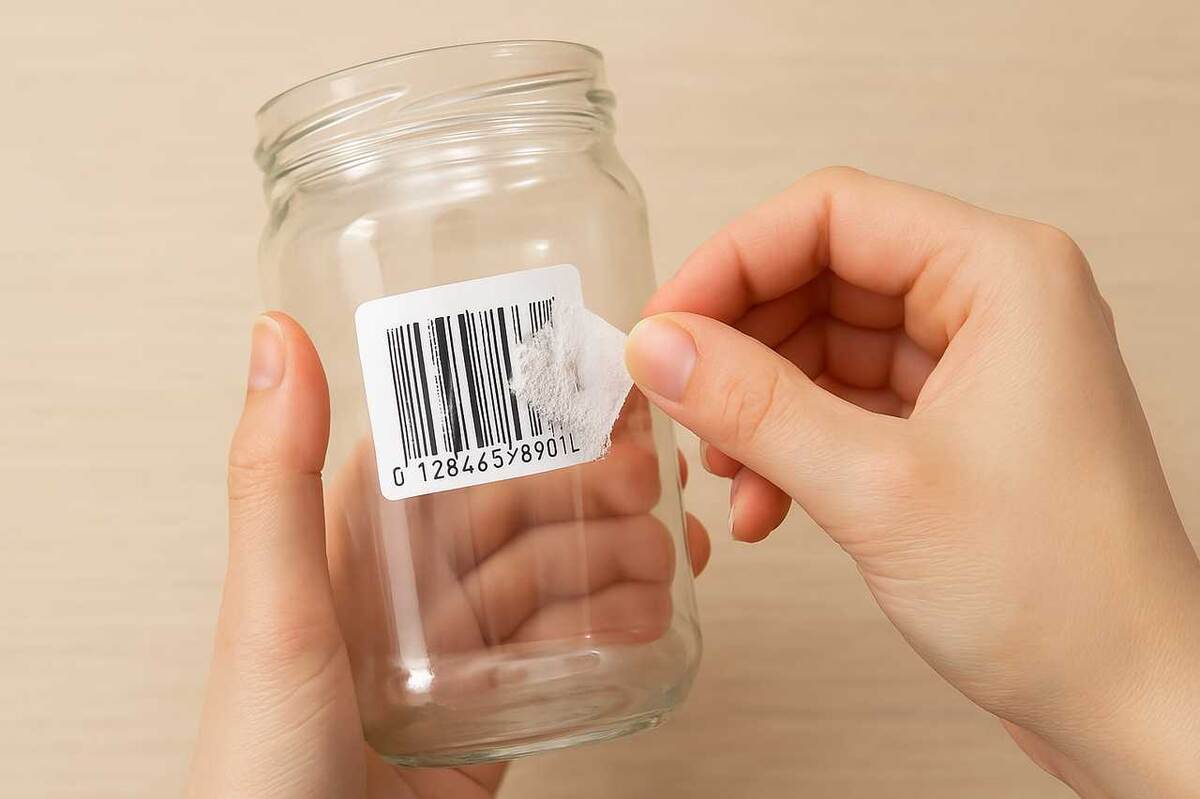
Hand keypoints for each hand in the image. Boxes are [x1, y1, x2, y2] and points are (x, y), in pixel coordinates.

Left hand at [187, 314, 708, 797]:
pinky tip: (653, 615)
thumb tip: (272, 335)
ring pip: (548, 580)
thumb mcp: (272, 610)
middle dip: (586, 491)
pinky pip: (562, 653)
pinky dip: (611, 629)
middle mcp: (401, 595)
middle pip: (511, 514)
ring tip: (670, 553)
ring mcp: (453, 656)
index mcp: (344, 551)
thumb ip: (273, 478)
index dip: (509, 415)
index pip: (434, 452)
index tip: (579, 389)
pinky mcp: (493, 712)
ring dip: (613, 557)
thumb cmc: (260, 762)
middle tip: (652, 482)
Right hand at [625, 167, 1199, 797]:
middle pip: (823, 276)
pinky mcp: (955, 426)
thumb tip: (657, 346)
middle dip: (741, 344)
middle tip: (677, 400)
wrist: (1130, 702)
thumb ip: (752, 405)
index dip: (732, 261)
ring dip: (760, 406)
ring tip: (726, 474)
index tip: (664, 325)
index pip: (832, 215)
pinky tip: (764, 505)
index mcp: (1002, 275)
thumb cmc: (1058, 595)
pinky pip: (846, 403)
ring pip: (826, 344)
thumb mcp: (876, 488)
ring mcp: (975, 366)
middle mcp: (993, 303)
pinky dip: (793, 444)